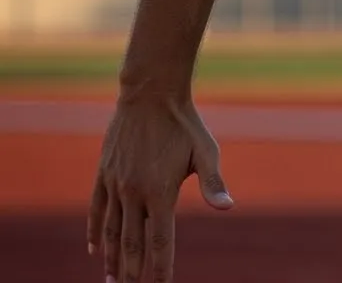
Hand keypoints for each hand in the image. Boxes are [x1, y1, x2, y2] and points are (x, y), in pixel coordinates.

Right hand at [88, 96, 233, 281]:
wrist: (150, 95)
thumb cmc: (185, 125)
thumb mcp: (206, 151)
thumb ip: (213, 183)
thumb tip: (228, 207)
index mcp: (161, 192)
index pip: (160, 241)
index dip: (160, 267)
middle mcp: (134, 193)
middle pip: (132, 243)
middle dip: (131, 272)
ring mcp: (115, 184)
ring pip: (112, 231)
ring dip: (112, 258)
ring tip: (112, 281)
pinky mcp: (104, 174)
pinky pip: (96, 210)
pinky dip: (96, 232)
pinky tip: (95, 249)